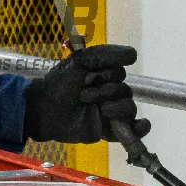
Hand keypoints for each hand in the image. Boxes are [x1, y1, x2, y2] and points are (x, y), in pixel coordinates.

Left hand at [22, 44, 150, 144]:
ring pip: (129, 107)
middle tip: (83, 95)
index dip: (108, 74)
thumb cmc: (59, 84)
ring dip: (116, 108)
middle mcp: (109, 92)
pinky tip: (140, 125)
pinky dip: (141, 128)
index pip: (120, 71)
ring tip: (100, 110)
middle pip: (125, 90)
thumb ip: (103, 55)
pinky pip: (133, 130)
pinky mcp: (109, 130)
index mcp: (103, 75)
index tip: (90, 75)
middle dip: (106, 92)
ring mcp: (110, 112)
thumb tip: (134, 54)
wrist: (44, 110)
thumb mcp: (78, 62)